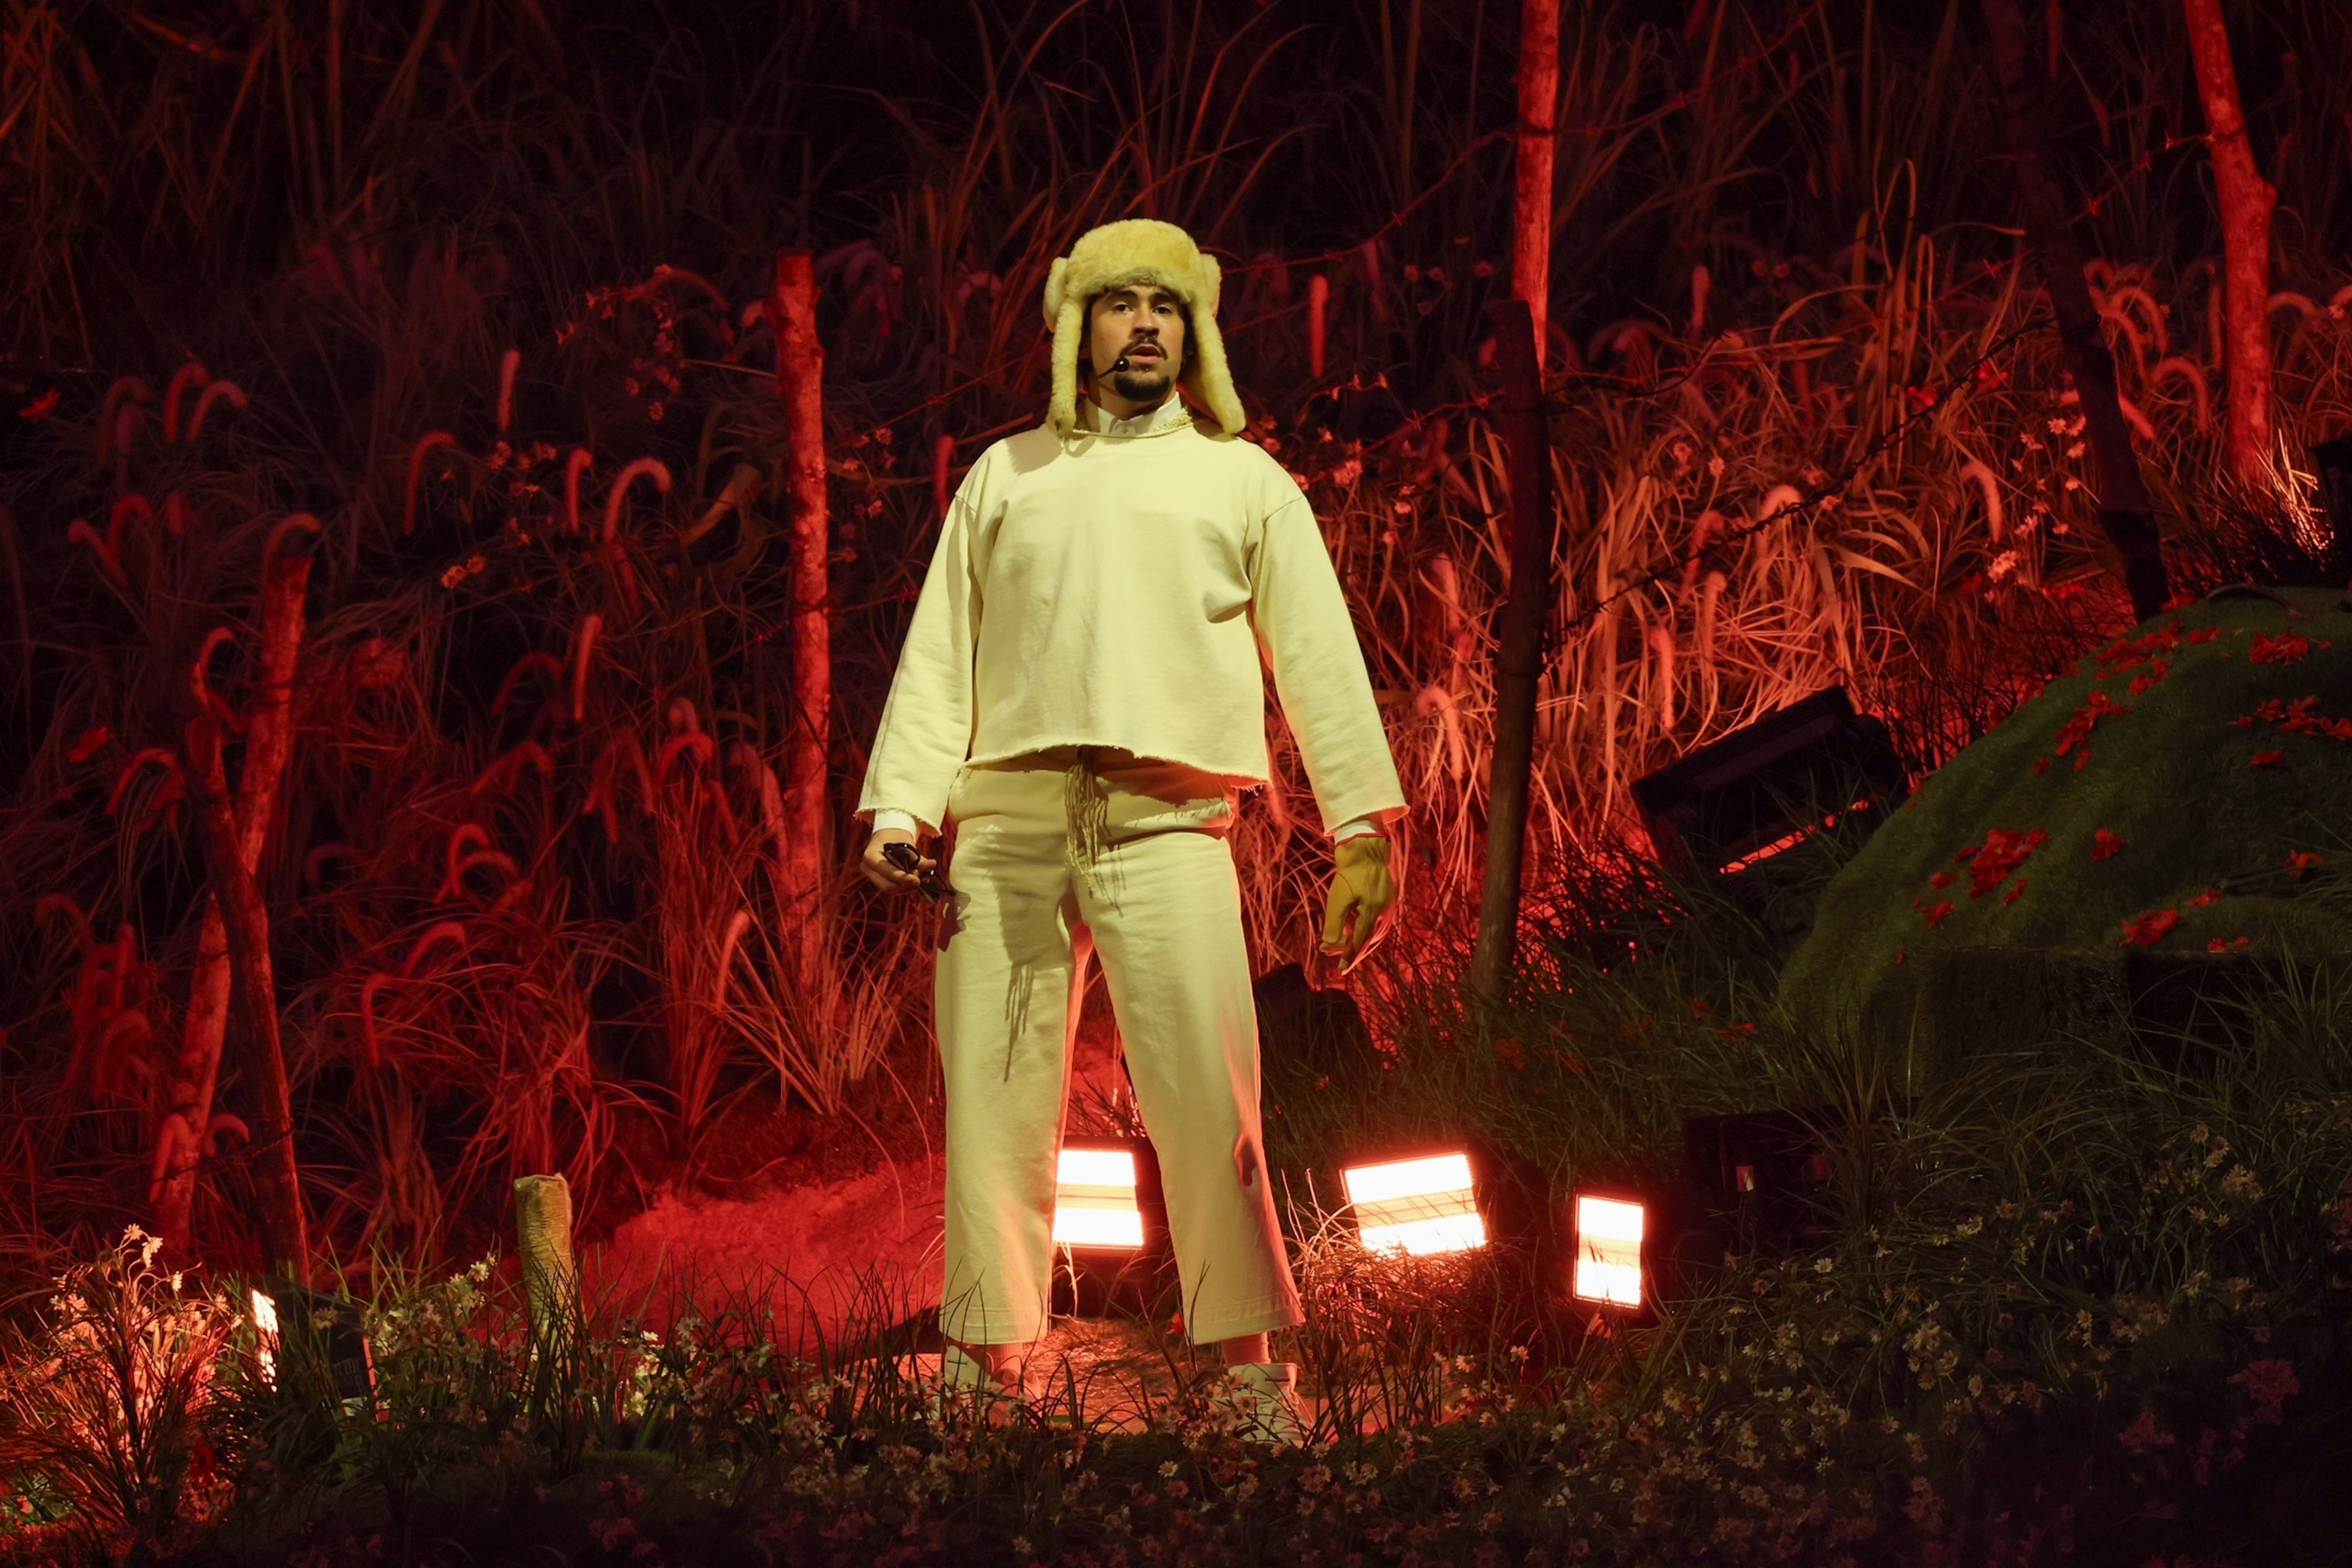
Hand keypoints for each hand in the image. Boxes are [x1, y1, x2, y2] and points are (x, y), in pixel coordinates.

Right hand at [862, 828, 933, 892]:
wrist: (889, 835)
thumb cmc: (897, 837)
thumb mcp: (908, 844)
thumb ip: (919, 858)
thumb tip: (932, 864)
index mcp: (871, 856)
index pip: (886, 871)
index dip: (902, 878)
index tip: (917, 880)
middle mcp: (868, 868)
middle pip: (887, 886)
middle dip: (905, 886)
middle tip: (920, 880)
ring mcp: (872, 876)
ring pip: (890, 890)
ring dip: (907, 888)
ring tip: (921, 879)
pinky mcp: (879, 881)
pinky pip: (893, 889)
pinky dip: (906, 887)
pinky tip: (917, 882)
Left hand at [1320, 835, 1397, 965]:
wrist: (1366, 851)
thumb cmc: (1349, 874)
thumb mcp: (1337, 899)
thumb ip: (1333, 925)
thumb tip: (1327, 948)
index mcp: (1373, 913)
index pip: (1360, 943)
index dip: (1350, 958)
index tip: (1341, 970)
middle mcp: (1385, 914)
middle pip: (1371, 942)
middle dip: (1356, 954)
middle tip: (1344, 965)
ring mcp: (1390, 908)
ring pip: (1378, 936)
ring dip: (1364, 946)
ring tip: (1351, 954)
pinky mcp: (1390, 902)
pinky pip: (1381, 926)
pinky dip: (1371, 935)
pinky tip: (1362, 935)